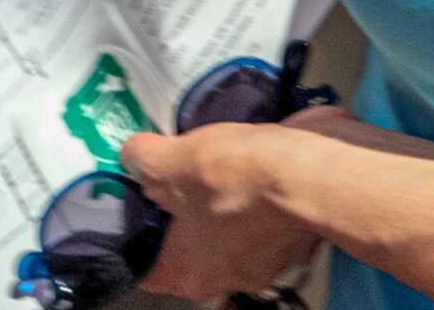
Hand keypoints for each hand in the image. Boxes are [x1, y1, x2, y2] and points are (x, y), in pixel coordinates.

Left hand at [120, 121, 323, 302]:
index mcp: (191, 272)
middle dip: (171, 211)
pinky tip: (235, 161)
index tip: (123, 209)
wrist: (309, 174)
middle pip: (184, 247)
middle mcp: (226, 276)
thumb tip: (131, 156)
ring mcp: (261, 258)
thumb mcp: (170, 161)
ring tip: (198, 159)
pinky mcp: (286, 234)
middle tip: (159, 172)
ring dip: (209, 199)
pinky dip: (243, 192)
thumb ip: (141, 160)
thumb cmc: (236, 179)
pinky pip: (253, 216)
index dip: (131, 240)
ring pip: (220, 229)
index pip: (147, 270)